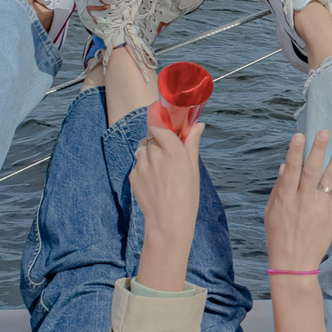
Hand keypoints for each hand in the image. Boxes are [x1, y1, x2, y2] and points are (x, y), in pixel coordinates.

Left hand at [129, 119, 203, 279]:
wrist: (168, 223)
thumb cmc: (187, 197)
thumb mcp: (193, 168)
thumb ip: (192, 143)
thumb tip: (197, 125)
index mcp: (172, 150)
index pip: (157, 121)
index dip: (156, 112)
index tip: (159, 108)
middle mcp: (155, 154)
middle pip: (151, 135)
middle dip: (158, 138)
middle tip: (169, 150)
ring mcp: (141, 165)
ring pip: (143, 148)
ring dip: (151, 152)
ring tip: (162, 170)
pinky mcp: (133, 175)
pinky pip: (138, 163)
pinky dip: (145, 167)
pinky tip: (155, 181)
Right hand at [264, 129, 331, 275]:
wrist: (294, 263)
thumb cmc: (279, 236)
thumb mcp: (271, 212)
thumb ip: (279, 188)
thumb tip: (284, 166)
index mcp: (285, 199)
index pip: (291, 170)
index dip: (295, 152)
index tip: (300, 135)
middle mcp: (303, 201)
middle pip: (312, 170)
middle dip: (318, 149)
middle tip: (325, 132)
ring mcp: (319, 208)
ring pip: (329, 179)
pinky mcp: (331, 216)